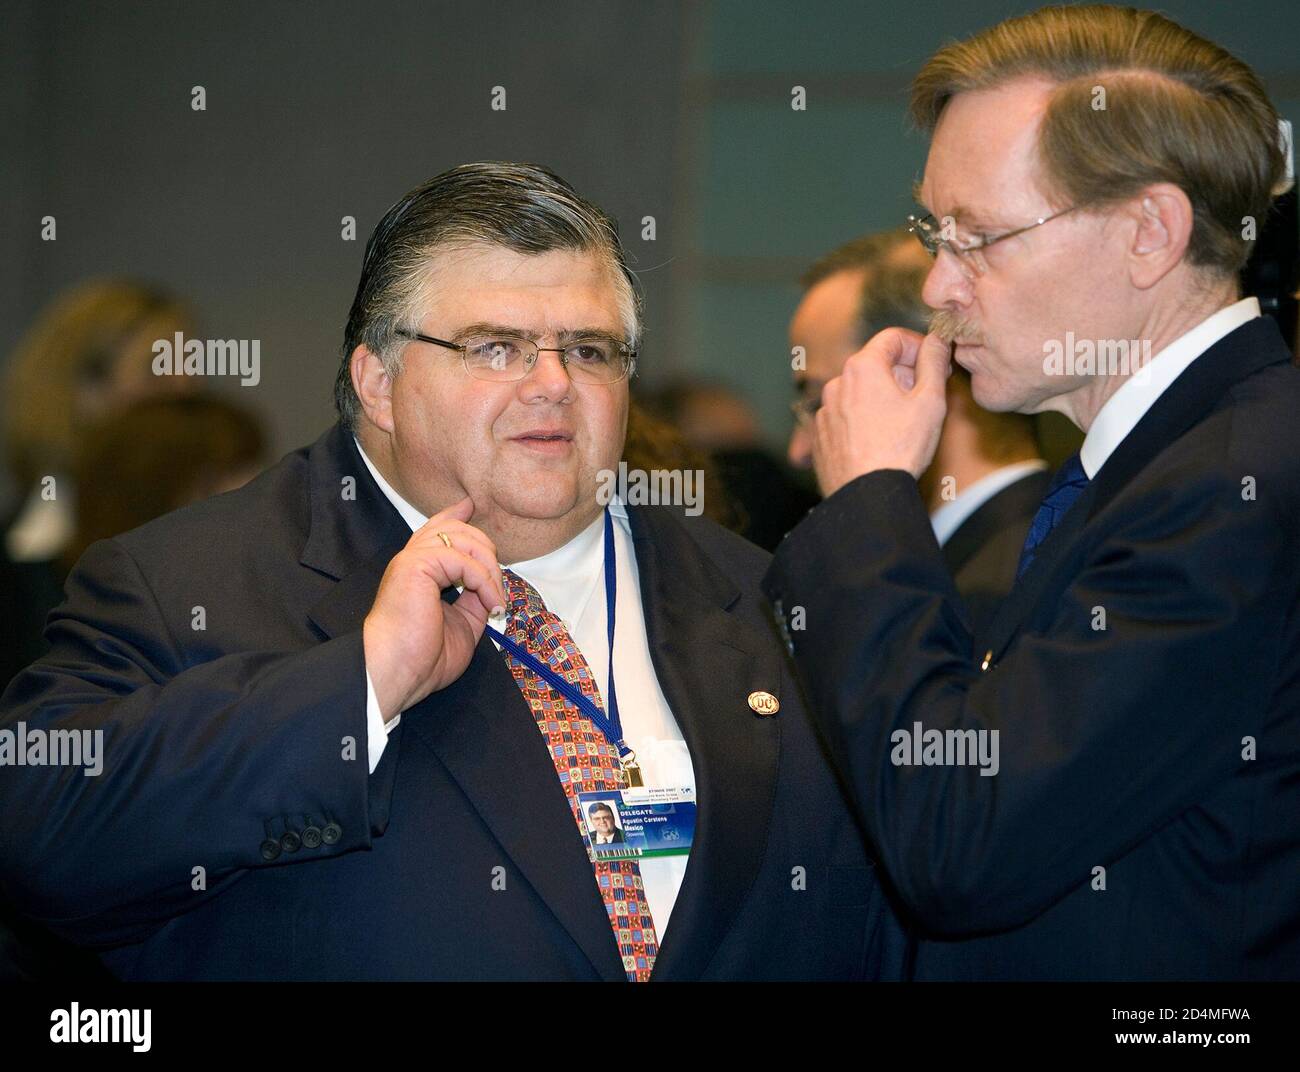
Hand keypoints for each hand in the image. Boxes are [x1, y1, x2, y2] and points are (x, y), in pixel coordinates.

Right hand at [363, 497, 506, 720]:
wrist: (396, 671)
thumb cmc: (421, 659)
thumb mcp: (461, 625)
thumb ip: (474, 600)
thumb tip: (492, 586)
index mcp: (417, 572)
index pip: (435, 531)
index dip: (453, 515)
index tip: (469, 505)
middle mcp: (412, 560)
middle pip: (454, 529)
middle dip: (485, 548)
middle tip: (498, 584)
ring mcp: (412, 560)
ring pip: (462, 538)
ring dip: (490, 568)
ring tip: (497, 600)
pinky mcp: (416, 565)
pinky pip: (463, 559)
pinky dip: (484, 581)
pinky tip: (491, 604)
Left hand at [812, 328, 951, 496]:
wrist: (866, 496)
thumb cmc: (900, 449)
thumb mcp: (930, 401)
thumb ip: (934, 363)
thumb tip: (937, 340)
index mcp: (862, 367)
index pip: (892, 338)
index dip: (918, 346)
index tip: (933, 364)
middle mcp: (836, 383)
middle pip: (874, 364)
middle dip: (901, 374)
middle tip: (924, 396)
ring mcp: (824, 411)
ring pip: (859, 392)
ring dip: (881, 398)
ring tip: (902, 424)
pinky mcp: (820, 435)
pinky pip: (845, 417)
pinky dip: (863, 420)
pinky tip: (880, 441)